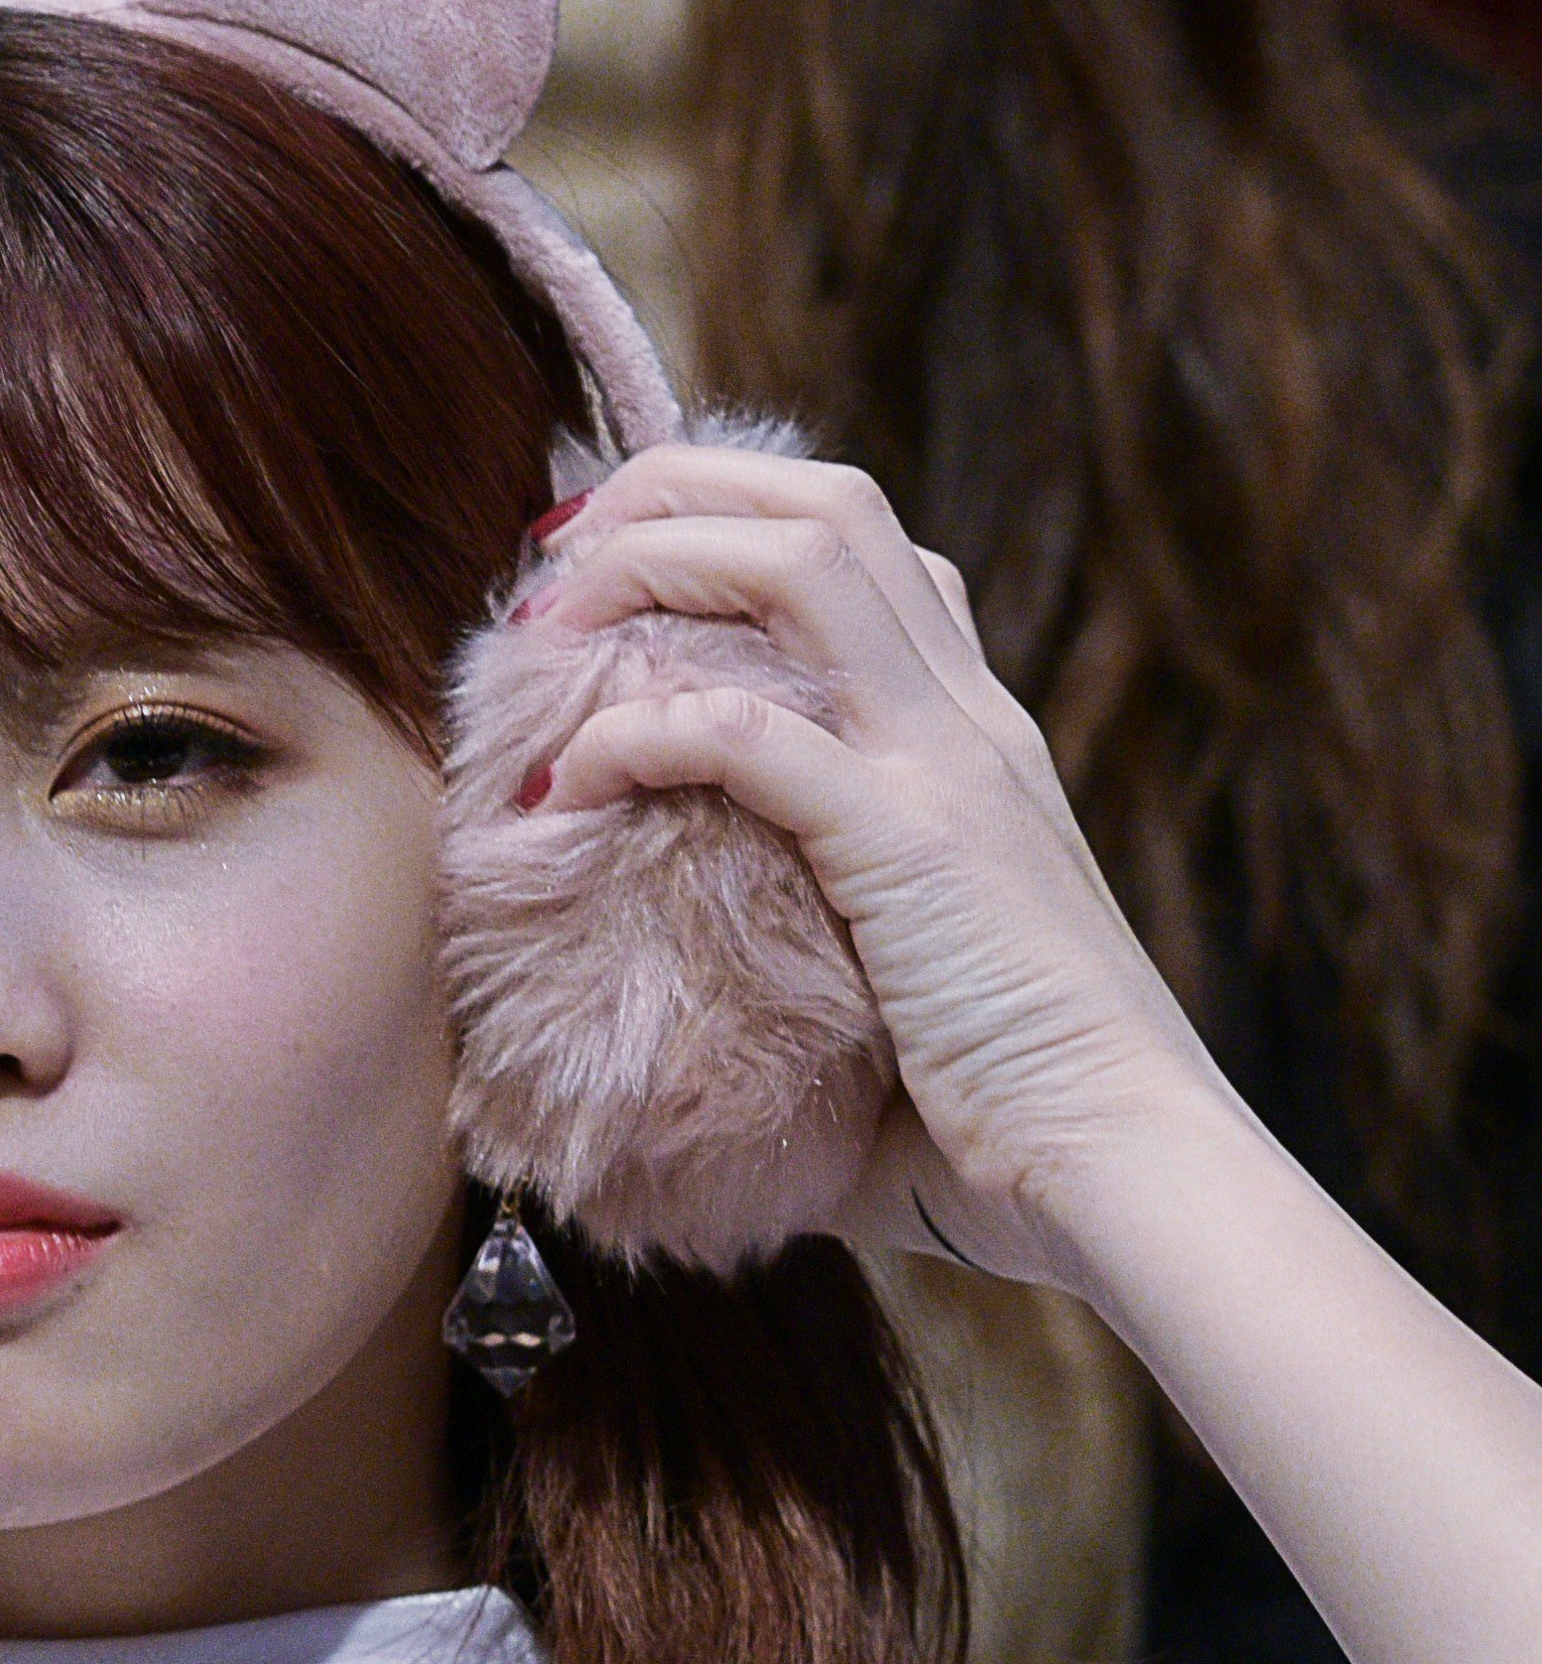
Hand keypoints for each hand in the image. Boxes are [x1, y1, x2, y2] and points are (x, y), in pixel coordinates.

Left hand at [514, 443, 1229, 1290]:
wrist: (1118, 1169)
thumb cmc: (998, 1122)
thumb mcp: (885, 995)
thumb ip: (791, 959)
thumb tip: (671, 1024)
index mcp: (972, 741)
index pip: (870, 550)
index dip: (730, 520)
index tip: (605, 568)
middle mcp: (966, 722)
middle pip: (826, 507)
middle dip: (671, 494)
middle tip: (551, 559)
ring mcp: (944, 768)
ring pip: (799, 563)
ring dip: (651, 564)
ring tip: (545, 628)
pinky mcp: (907, 842)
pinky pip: (743, 736)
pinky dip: (634, 735)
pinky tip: (564, 785)